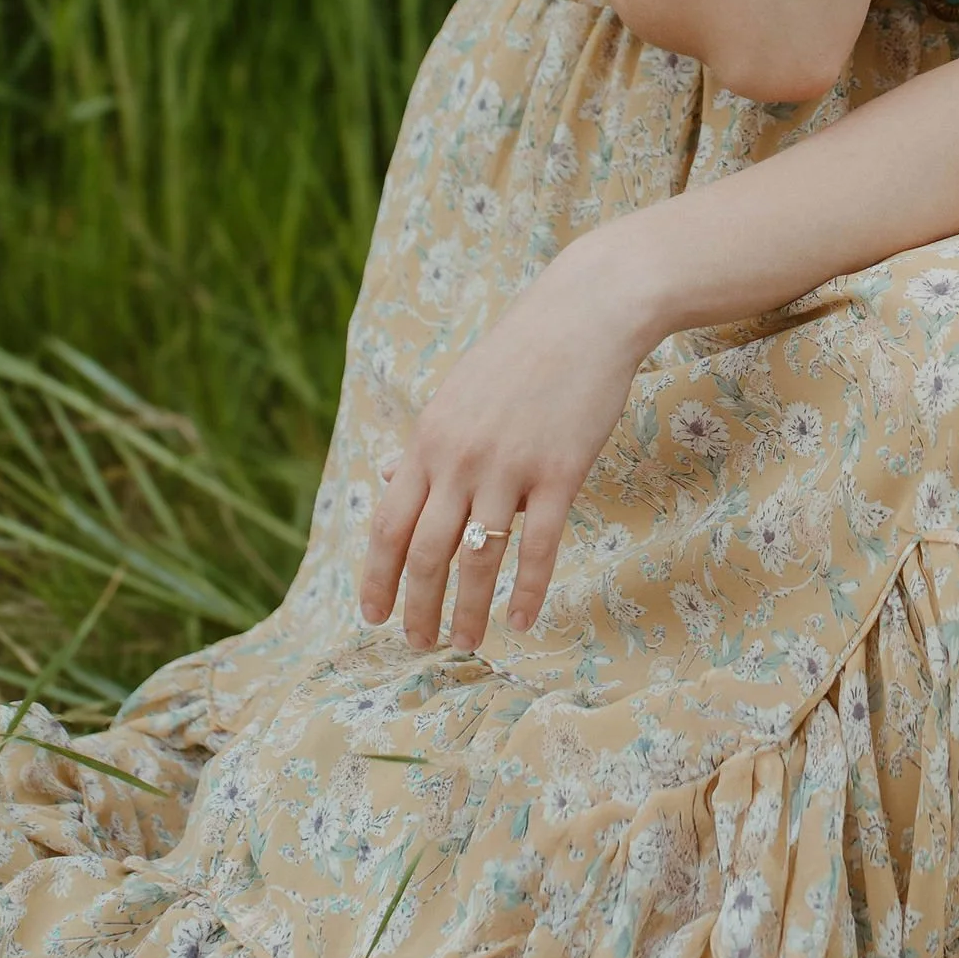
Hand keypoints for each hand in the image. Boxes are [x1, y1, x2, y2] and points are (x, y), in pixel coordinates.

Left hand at [357, 240, 660, 651]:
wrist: (586, 313)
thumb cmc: (521, 353)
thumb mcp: (456, 394)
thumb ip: (425, 444)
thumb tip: (385, 476)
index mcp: (428, 440)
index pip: (388, 524)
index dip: (377, 576)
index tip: (372, 615)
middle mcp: (459, 458)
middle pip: (425, 552)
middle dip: (417, 606)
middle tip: (417, 644)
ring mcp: (509, 467)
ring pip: (477, 558)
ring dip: (467, 610)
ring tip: (465, 643)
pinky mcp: (559, 472)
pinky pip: (538, 547)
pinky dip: (527, 591)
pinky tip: (522, 621)